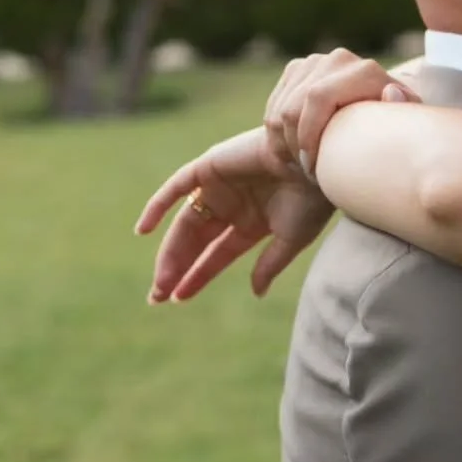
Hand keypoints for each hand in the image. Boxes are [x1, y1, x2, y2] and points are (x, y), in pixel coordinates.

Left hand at [136, 124, 335, 301]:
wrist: (319, 162)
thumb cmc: (313, 199)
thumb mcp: (291, 240)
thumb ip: (269, 265)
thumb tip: (256, 292)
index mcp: (253, 223)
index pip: (217, 254)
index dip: (197, 276)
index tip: (176, 299)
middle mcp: (233, 205)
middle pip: (196, 241)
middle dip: (177, 267)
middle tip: (157, 296)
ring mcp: (220, 186)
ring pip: (184, 222)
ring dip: (169, 251)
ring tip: (160, 280)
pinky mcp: (211, 165)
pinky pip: (177, 186)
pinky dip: (158, 205)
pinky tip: (143, 230)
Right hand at [264, 49, 417, 174]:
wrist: (375, 131)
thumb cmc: (390, 138)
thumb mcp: (401, 132)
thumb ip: (403, 113)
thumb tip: (391, 91)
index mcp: (365, 71)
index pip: (318, 97)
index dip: (310, 134)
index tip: (315, 167)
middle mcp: (340, 60)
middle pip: (294, 108)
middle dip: (296, 145)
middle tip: (309, 171)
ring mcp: (316, 62)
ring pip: (280, 111)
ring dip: (287, 144)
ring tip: (306, 164)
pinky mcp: (297, 70)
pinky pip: (273, 107)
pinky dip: (279, 135)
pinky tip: (297, 150)